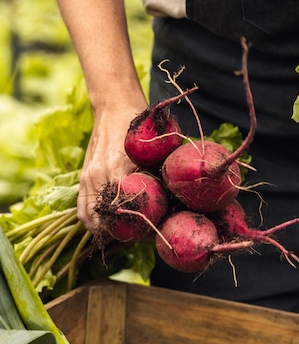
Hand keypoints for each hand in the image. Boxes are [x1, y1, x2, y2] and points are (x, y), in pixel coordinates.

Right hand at [78, 98, 146, 231]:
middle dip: (119, 233)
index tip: (149, 231)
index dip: (136, 226)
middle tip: (137, 236)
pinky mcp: (83, 177)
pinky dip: (91, 220)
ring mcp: (88, 177)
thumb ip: (158, 174)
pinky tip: (106, 225)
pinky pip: (81, 207)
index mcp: (118, 169)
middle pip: (104, 220)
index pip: (124, 211)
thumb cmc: (138, 125)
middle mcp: (99, 175)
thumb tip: (172, 200)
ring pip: (88, 217)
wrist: (114, 106)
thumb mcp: (153, 148)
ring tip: (121, 234)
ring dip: (102, 230)